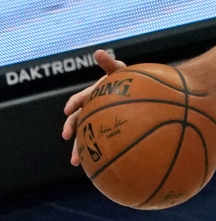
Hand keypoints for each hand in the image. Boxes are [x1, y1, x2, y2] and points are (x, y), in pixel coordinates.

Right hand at [61, 49, 126, 165]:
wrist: (143, 93)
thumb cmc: (130, 80)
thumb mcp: (121, 71)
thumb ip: (110, 64)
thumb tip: (98, 52)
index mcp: (93, 95)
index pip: (80, 98)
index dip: (74, 103)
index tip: (68, 109)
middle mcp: (93, 109)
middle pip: (78, 120)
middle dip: (71, 129)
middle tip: (67, 137)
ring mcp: (99, 121)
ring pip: (86, 136)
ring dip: (79, 149)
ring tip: (76, 162)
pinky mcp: (107, 132)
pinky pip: (100, 144)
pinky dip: (96, 154)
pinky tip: (96, 168)